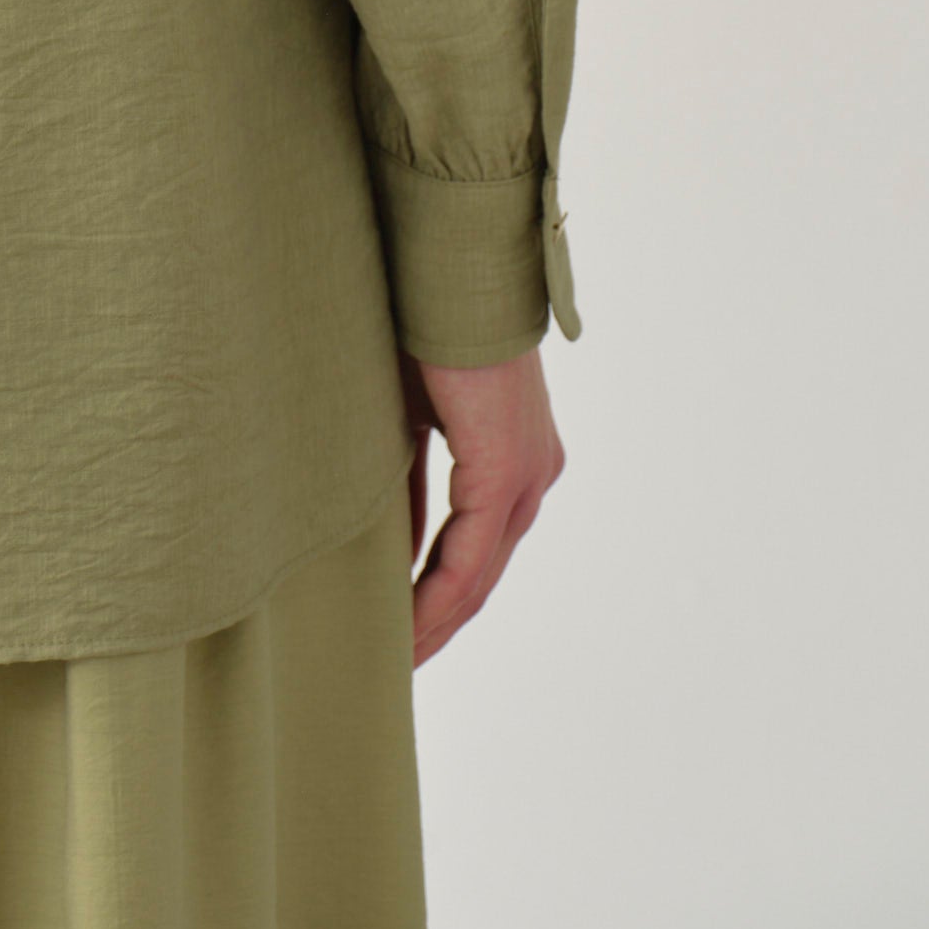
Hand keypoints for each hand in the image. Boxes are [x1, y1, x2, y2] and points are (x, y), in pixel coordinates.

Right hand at [401, 345, 564, 667]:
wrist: (441, 266)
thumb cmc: (416, 325)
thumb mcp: (407, 420)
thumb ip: (408, 484)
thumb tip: (395, 547)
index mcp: (516, 455)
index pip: (478, 547)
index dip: (438, 596)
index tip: (400, 629)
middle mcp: (534, 473)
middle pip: (482, 574)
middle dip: (437, 622)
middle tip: (396, 662)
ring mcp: (526, 476)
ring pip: (479, 575)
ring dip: (435, 621)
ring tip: (397, 659)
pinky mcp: (505, 472)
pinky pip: (470, 558)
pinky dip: (436, 596)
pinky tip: (406, 626)